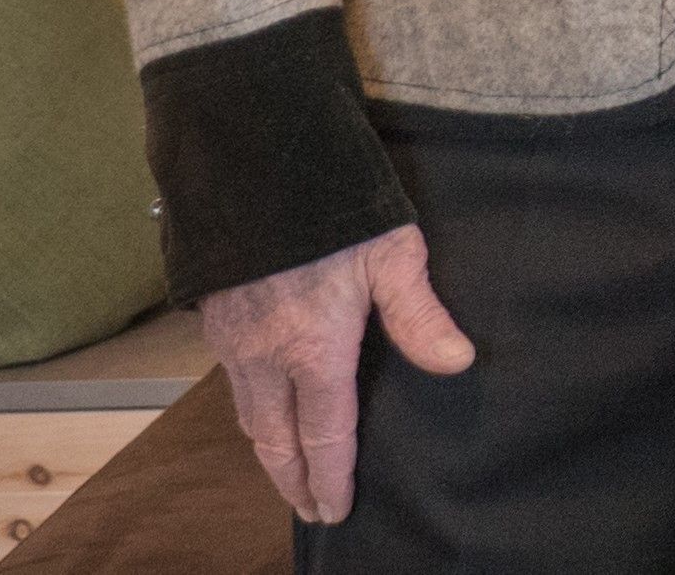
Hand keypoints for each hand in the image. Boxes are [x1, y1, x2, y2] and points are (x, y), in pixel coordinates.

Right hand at [199, 224, 475, 522]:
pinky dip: (249, 412)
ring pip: (249, 415)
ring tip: (287, 473)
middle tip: (309, 510)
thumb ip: (419, 313)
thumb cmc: (330, 205)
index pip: (324, 434)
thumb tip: (457, 362)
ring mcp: (234, 339)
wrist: (252, 164)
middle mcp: (265, 356)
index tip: (336, 509)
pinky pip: (231, 384)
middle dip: (294, 480)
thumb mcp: (391, 251)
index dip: (332, 477)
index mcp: (312, 349)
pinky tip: (263, 410)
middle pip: (277, 440)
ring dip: (269, 451)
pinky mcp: (216, 318)